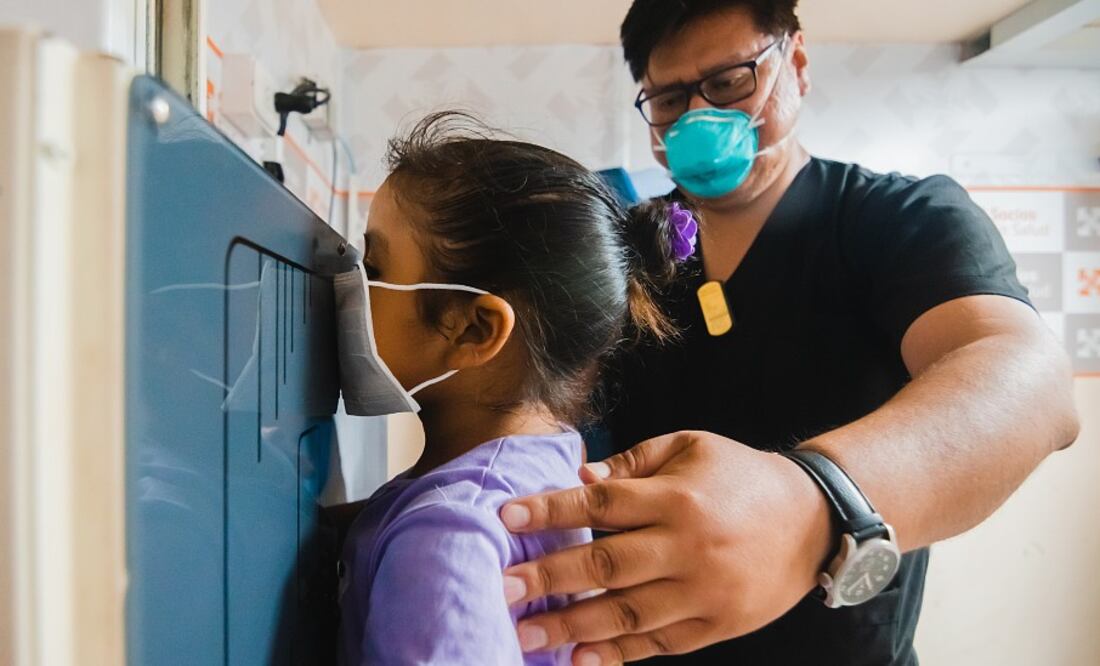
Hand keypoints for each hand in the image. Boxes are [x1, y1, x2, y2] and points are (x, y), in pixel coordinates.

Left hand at [498, 431, 832, 664]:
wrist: (812, 519)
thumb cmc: (739, 476)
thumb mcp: (690, 447)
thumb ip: (632, 463)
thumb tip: (580, 481)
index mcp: (677, 498)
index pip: (600, 505)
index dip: (550, 511)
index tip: (506, 517)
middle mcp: (688, 547)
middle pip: (606, 566)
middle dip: (549, 577)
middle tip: (502, 588)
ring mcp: (703, 591)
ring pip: (627, 614)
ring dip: (572, 626)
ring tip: (527, 633)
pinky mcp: (715, 624)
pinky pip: (659, 644)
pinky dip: (619, 655)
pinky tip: (580, 659)